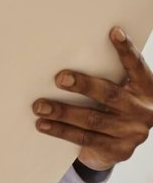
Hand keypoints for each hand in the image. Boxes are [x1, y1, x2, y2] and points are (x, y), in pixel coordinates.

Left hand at [33, 26, 152, 170]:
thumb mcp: (118, 88)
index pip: (135, 66)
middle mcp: (142, 110)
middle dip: (83, 85)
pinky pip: (84, 139)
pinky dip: (60, 131)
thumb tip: (67, 50)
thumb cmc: (113, 105)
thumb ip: (105, 73)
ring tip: (39, 106)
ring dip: (62, 112)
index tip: (114, 32)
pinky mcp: (118, 150)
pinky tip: (43, 125)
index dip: (126, 50)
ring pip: (92, 120)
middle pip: (109, 95)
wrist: (120, 143)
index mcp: (145, 89)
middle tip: (59, 78)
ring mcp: (131, 132)